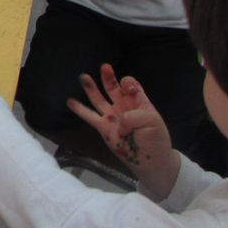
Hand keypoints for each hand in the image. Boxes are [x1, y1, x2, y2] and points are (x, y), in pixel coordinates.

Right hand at [67, 64, 177, 190]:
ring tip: (84, 77)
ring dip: (92, 88)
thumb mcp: (152, 121)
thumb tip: (118, 123)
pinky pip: (90, 117)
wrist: (152, 160)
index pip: (131, 86)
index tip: (128, 88)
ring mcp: (112, 117)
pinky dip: (80, 109)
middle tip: (105, 67)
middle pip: (113, 88)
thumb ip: (134, 116)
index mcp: (138, 102)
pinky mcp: (104, 129)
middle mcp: (123, 106)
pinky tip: (70, 102)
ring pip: (99, 99)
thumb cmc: (156, 139)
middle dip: (108, 78)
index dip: (128, 84)